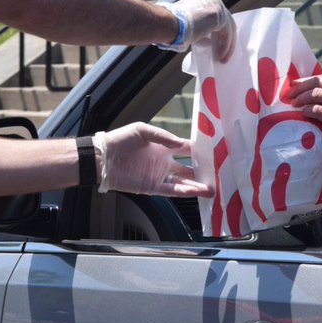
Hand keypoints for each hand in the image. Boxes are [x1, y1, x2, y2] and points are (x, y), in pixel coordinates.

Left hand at [94, 123, 214, 196]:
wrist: (103, 158)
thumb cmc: (120, 140)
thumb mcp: (142, 130)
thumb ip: (162, 136)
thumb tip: (181, 143)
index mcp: (164, 146)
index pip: (187, 149)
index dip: (200, 151)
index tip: (214, 152)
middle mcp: (165, 162)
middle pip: (189, 168)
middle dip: (203, 172)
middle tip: (218, 175)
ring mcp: (160, 175)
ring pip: (183, 182)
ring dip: (196, 186)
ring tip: (211, 189)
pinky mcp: (152, 187)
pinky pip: (171, 191)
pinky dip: (183, 192)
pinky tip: (194, 192)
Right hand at [165, 0, 235, 61]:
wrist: (168, 23)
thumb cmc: (171, 25)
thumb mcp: (188, 24)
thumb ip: (199, 28)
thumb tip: (206, 41)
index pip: (217, 15)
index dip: (218, 31)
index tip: (216, 44)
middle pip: (226, 20)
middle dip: (225, 39)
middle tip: (222, 52)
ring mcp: (217, 5)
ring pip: (228, 27)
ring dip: (226, 45)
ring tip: (222, 58)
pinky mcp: (219, 15)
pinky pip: (227, 33)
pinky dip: (225, 46)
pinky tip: (220, 56)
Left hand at [284, 74, 321, 151]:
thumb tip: (307, 86)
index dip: (306, 81)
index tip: (293, 84)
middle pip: (318, 84)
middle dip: (300, 88)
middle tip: (289, 94)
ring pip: (316, 95)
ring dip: (301, 98)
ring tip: (294, 104)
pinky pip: (318, 110)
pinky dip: (308, 110)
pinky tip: (303, 112)